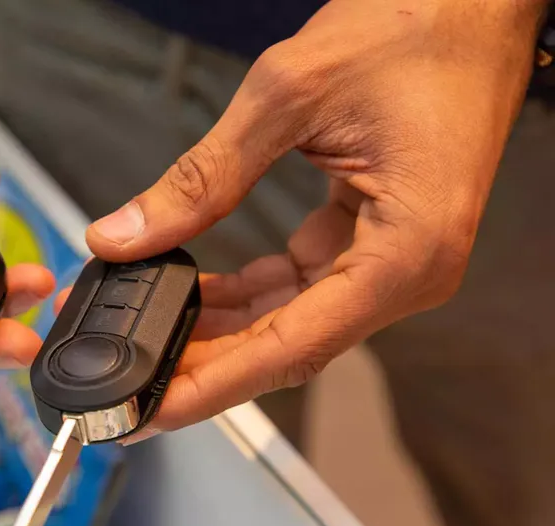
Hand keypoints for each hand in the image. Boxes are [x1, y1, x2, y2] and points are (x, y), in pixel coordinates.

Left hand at [76, 0, 546, 442]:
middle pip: (288, 345)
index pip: (293, 347)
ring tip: (149, 331)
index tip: (154, 410)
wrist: (472, 4)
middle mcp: (407, 271)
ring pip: (291, 320)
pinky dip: (247, 293)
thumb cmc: (415, 33)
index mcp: (405, 250)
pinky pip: (302, 284)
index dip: (214, 385)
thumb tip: (127, 235)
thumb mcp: (288, 97)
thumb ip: (203, 177)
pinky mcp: (375, 240)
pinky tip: (195, 289)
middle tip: (132, 376)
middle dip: (205, 362)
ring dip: (221, 330)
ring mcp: (392, 259)